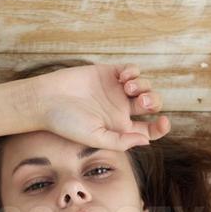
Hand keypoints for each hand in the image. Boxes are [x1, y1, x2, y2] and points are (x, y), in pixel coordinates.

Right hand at [29, 63, 171, 151]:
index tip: (164, 122)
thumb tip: (146, 141)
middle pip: (151, 105)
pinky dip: (134, 72)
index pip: (148, 129)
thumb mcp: (95, 138)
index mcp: (120, 128)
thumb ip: (121, 141)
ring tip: (127, 87)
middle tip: (140, 101)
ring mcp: (116, 91)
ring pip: (144, 86)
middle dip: (153, 101)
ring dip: (143, 85)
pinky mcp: (109, 73)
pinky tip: (124, 77)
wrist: (46, 100)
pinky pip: (132, 70)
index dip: (160, 127)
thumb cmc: (66, 123)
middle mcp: (121, 109)